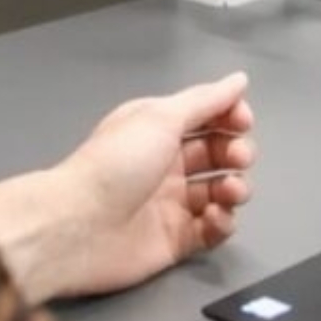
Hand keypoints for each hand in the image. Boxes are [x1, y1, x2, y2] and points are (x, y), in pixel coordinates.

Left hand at [0, 73, 257, 304]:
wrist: (79, 226)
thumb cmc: (117, 163)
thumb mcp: (160, 118)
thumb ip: (205, 100)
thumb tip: (239, 80)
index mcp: (158, 129)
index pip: (206, 117)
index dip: (229, 117)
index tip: (241, 122)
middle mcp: (166, 163)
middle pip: (218, 153)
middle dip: (236, 152)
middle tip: (237, 158)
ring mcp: (171, 203)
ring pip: (220, 192)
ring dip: (235, 188)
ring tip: (229, 191)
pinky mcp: (176, 240)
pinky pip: (212, 230)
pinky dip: (222, 223)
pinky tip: (214, 217)